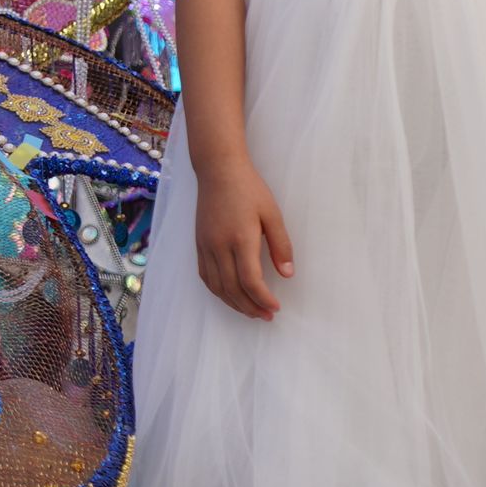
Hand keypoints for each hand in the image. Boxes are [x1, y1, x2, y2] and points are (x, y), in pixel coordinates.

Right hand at [194, 158, 293, 320]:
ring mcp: (205, 246)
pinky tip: (230, 295)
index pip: (250, 280)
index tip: (276, 307)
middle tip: (267, 316)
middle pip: (232, 288)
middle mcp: (219, 245)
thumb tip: (287, 274)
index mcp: (240, 238)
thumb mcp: (272, 214)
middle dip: (251, 307)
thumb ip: (281, 245)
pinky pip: (206, 276)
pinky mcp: (198, 244)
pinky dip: (218, 291)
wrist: (218, 170)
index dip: (263, 299)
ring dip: (234, 303)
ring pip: (217, 286)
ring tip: (251, 311)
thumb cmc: (249, 189)